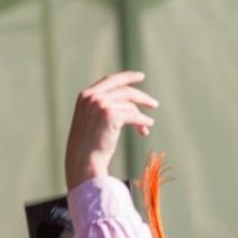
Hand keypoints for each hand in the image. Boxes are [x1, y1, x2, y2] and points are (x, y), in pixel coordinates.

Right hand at [64, 71, 158, 189]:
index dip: (127, 77)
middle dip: (141, 96)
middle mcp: (92, 97)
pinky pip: (133, 116)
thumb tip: (132, 106)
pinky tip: (148, 126)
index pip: (110, 80)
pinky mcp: (110, 115)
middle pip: (124, 90)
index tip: (140, 76)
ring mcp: (100, 104)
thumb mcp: (93, 121)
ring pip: (130, 105)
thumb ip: (105, 109)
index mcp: (85, 96)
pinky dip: (143, 121)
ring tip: (149, 124)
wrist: (83, 161)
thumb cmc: (89, 146)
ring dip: (141, 115)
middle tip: (154, 104)